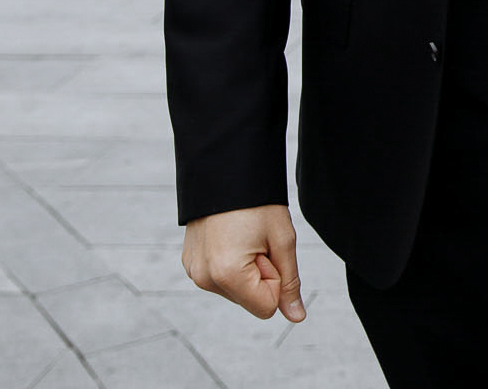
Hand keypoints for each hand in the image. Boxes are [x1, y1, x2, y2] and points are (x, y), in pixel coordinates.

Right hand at [181, 203, 304, 321]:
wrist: (225, 171)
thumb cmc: (258, 204)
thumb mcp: (283, 241)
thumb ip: (290, 282)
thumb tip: (296, 317)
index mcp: (227, 275)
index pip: (266, 307)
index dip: (276, 279)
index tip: (269, 250)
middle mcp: (205, 279)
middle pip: (251, 300)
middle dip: (261, 274)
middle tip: (256, 240)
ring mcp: (194, 272)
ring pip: (237, 290)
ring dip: (246, 268)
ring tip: (243, 236)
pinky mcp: (190, 264)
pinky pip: (221, 278)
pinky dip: (232, 263)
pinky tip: (230, 237)